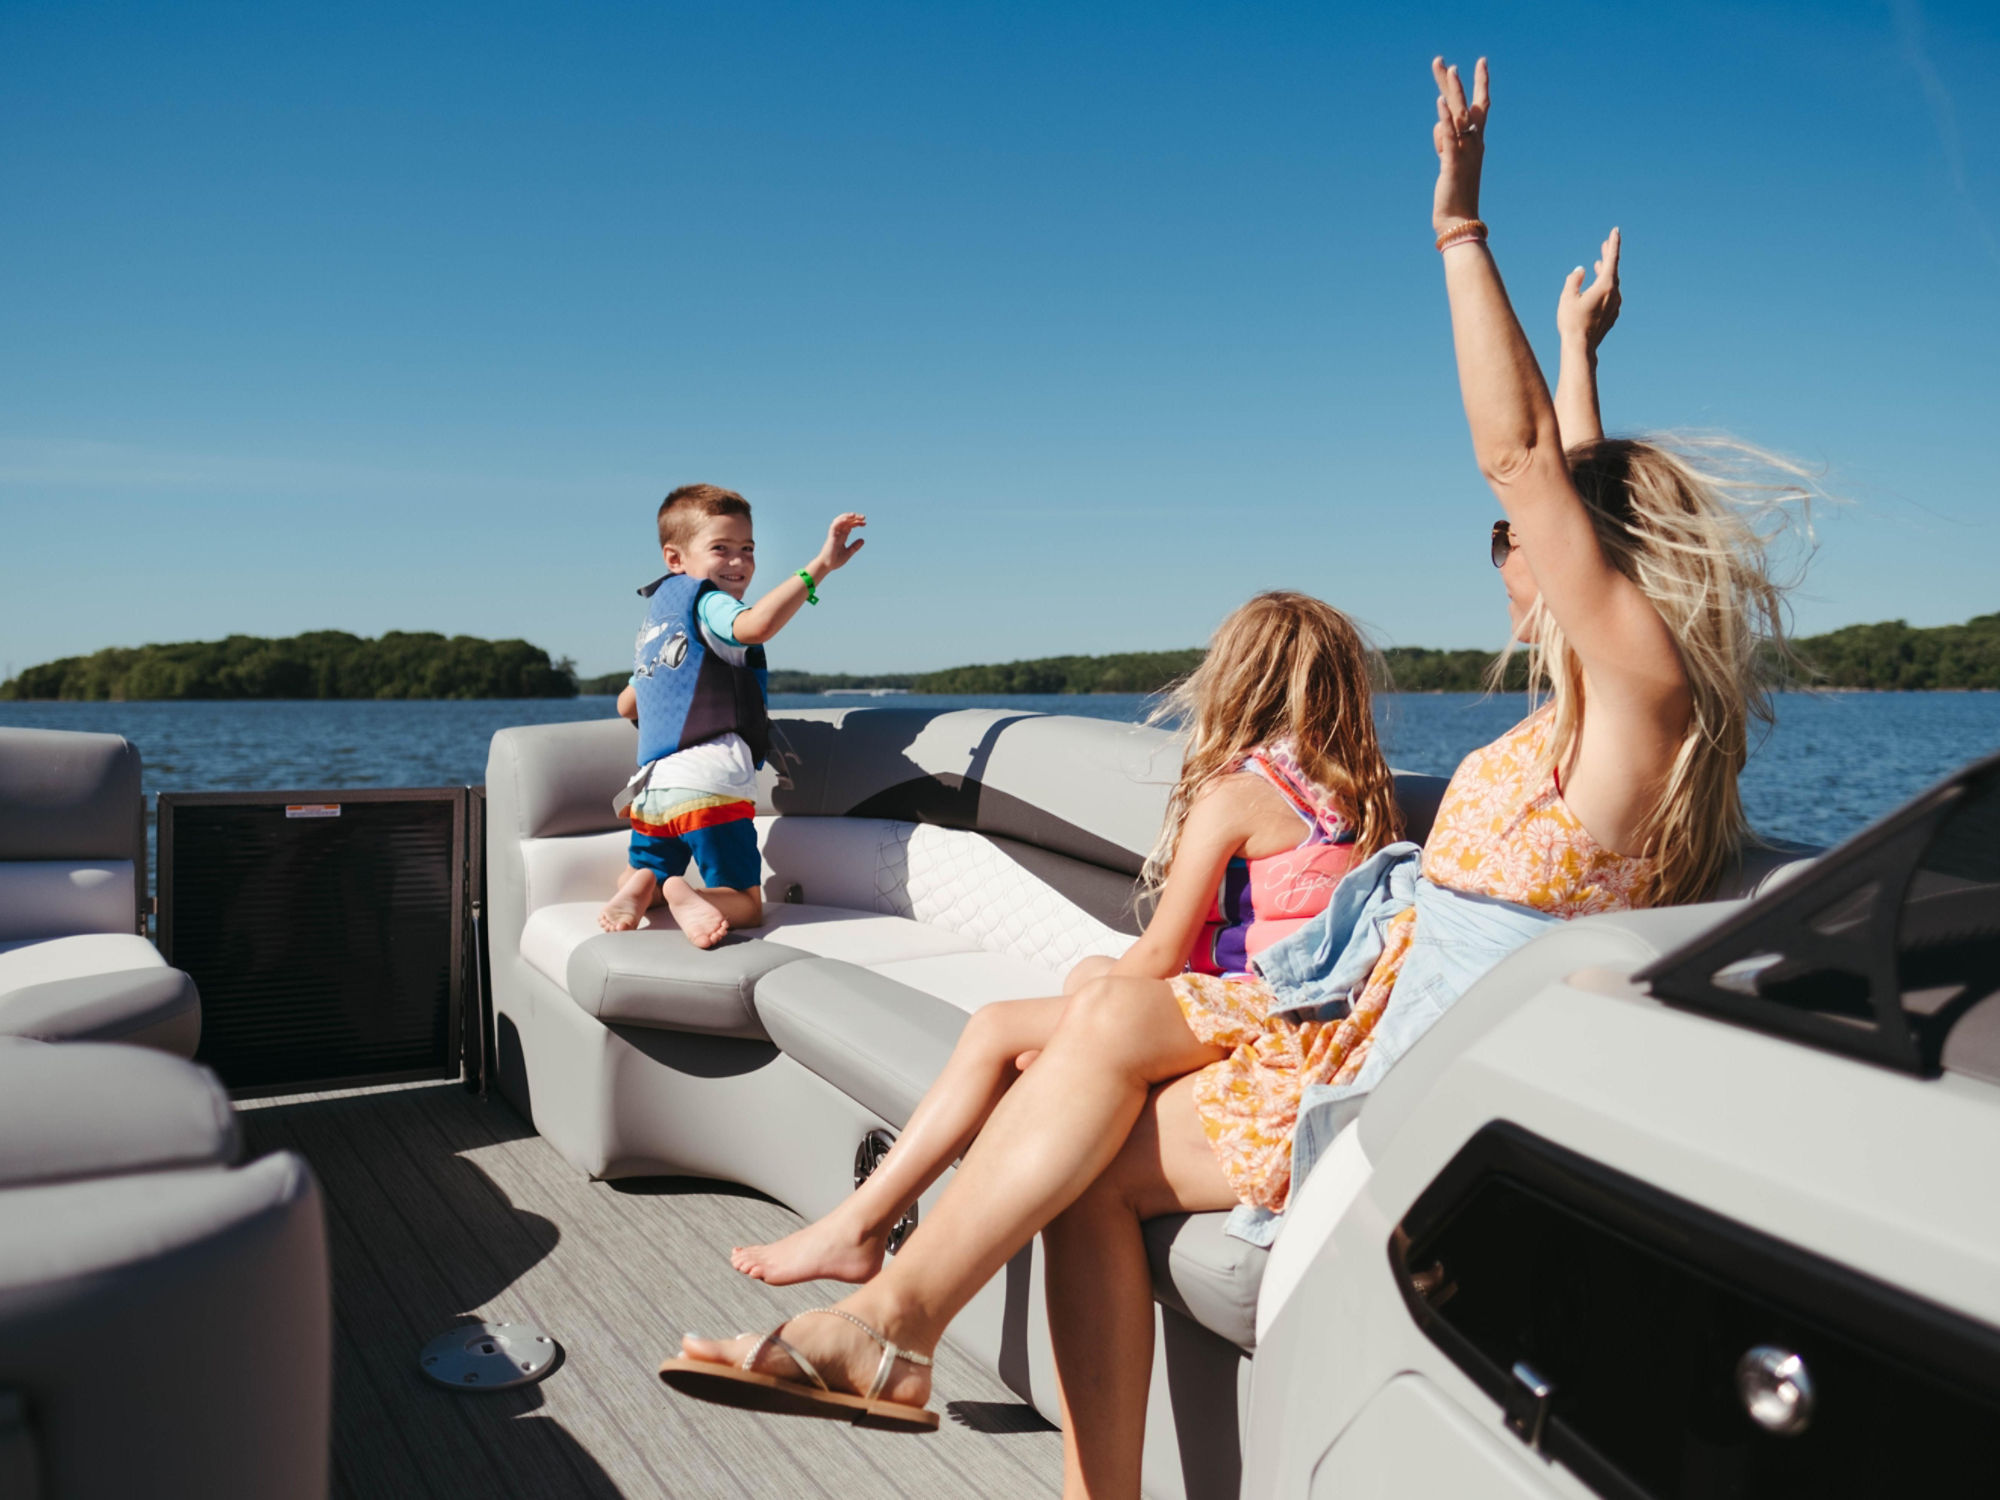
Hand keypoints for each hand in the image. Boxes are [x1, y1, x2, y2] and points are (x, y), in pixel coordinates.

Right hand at [814, 512, 866, 572]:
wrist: (827, 566)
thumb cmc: (835, 560)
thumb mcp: (848, 552)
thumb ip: (855, 546)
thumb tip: (863, 540)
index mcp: (842, 536)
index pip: (849, 525)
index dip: (857, 522)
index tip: (865, 523)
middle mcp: (838, 533)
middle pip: (846, 521)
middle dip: (855, 517)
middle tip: (864, 517)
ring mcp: (834, 534)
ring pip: (840, 520)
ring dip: (847, 516)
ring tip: (855, 515)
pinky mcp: (831, 536)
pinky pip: (834, 526)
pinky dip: (840, 521)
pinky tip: (847, 518)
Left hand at [1431, 55, 1489, 234]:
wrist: (1458, 220)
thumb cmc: (1455, 194)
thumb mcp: (1450, 162)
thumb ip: (1447, 143)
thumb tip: (1441, 128)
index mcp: (1475, 142)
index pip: (1480, 107)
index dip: (1480, 84)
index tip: (1480, 62)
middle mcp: (1474, 143)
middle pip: (1464, 105)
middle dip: (1454, 82)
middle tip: (1444, 61)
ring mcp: (1465, 151)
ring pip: (1458, 115)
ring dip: (1453, 91)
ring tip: (1447, 68)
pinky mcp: (1453, 163)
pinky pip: (1449, 136)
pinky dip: (1445, 119)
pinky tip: (1439, 103)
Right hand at [1557, 228, 1621, 354]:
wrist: (1581, 348)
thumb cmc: (1572, 322)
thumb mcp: (1567, 297)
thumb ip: (1574, 280)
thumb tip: (1580, 270)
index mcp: (1606, 285)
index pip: (1611, 259)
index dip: (1613, 243)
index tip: (1616, 231)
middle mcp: (1614, 294)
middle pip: (1613, 270)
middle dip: (1608, 256)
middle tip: (1606, 244)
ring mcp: (1615, 306)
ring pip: (1612, 284)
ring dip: (1605, 273)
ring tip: (1598, 266)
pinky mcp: (1612, 316)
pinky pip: (1610, 297)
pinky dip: (1604, 288)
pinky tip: (1597, 290)